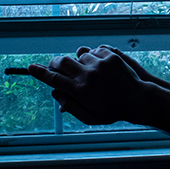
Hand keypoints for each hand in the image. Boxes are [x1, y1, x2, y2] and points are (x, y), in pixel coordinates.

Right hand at [28, 45, 148, 124]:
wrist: (139, 99)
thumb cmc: (113, 111)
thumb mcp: (89, 117)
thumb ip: (70, 105)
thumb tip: (55, 93)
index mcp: (80, 91)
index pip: (53, 78)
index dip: (39, 72)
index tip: (30, 67)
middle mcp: (88, 75)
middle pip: (62, 62)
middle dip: (56, 63)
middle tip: (57, 67)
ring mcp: (100, 64)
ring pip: (78, 54)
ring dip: (79, 61)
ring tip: (88, 71)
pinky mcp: (111, 56)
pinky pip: (94, 51)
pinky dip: (94, 57)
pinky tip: (100, 66)